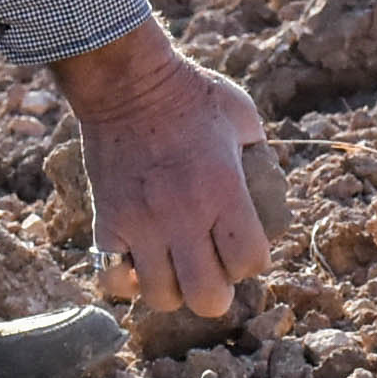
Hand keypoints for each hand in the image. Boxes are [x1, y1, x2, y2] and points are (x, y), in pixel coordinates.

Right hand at [51, 20, 284, 318]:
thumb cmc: (192, 92)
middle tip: (212, 271)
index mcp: (224, 190)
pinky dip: (127, 279)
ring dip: (173, 289)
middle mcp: (183, 215)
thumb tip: (269, 185)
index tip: (244, 246)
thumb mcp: (243, 118)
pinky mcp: (108, 221)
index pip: (250, 263)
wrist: (127, 80)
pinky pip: (113, 278)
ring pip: (160, 297)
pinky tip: (138, 262)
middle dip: (216, 293)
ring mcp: (141, 222)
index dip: (252, 262)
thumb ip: (259, 157)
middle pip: (207, 298)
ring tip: (175, 268)